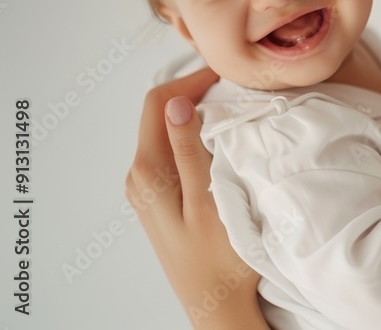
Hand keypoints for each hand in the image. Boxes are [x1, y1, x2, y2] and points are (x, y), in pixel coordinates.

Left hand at [125, 68, 268, 329]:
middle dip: (197, 92)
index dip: (192, 80)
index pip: (160, 101)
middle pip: (161, 112)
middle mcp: (140, 175)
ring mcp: (149, 186)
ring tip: (237, 108)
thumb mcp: (208, 201)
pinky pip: (175, 149)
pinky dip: (198, 134)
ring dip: (199, 113)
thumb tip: (178, 104)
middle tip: (239, 86)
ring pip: (169, 130)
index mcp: (148, 171)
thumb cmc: (219, 260)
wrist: (217, 306)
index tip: (230, 74)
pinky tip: (225, 139)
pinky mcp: (163, 195)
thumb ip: (189, 151)